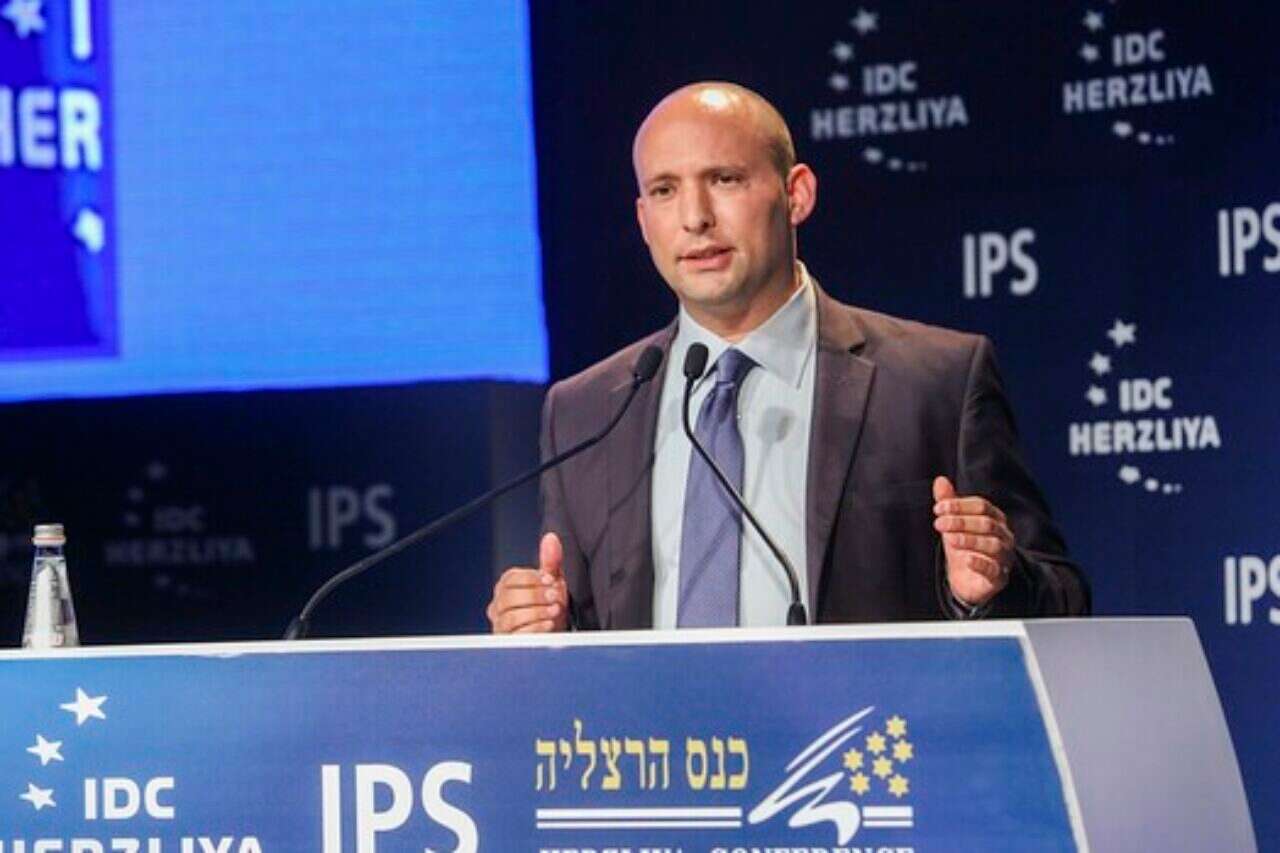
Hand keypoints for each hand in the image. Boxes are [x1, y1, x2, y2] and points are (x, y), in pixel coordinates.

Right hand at [487, 532, 568, 632]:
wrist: (555, 632)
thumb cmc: (549, 604)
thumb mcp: (552, 581)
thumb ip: (550, 561)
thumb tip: (551, 538)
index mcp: (505, 586)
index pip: (511, 578)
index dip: (532, 579)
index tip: (551, 580)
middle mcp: (498, 606)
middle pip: (509, 598)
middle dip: (535, 596)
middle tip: (555, 595)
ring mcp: (501, 626)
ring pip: (511, 617)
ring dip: (537, 612)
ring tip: (555, 610)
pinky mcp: (509, 644)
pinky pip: (517, 636)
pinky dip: (535, 629)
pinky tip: (549, 624)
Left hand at [932, 476, 1014, 607]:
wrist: (969, 579)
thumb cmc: (964, 546)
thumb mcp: (954, 523)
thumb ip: (949, 502)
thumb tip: (940, 480)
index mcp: (995, 518)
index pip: (981, 506)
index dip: (959, 505)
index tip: (938, 508)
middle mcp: (1003, 535)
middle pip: (986, 523)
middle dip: (961, 522)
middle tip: (938, 523)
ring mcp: (1003, 556)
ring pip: (992, 545)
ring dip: (969, 540)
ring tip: (950, 539)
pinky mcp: (998, 577)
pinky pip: (993, 569)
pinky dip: (980, 563)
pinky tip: (966, 559)